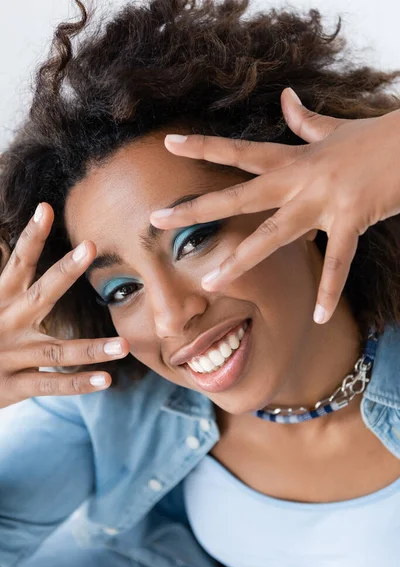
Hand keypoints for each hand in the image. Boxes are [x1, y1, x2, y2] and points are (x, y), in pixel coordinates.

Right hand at [0, 202, 128, 407]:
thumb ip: (9, 285)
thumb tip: (10, 249)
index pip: (17, 263)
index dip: (31, 236)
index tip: (46, 208)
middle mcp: (5, 323)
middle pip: (40, 294)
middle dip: (65, 270)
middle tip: (91, 246)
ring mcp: (10, 356)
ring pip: (56, 351)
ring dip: (92, 348)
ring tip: (124, 345)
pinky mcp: (12, 387)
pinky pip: (50, 385)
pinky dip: (78, 384)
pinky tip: (106, 379)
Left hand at [150, 87, 399, 323]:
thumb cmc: (372, 139)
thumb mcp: (333, 129)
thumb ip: (304, 120)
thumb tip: (284, 98)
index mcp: (292, 159)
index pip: (239, 152)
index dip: (204, 147)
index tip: (169, 143)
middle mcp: (299, 180)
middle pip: (239, 196)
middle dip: (197, 209)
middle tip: (156, 220)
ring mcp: (322, 202)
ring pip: (272, 236)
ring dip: (240, 260)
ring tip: (211, 283)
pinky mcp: (350, 221)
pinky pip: (336, 262)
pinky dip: (328, 290)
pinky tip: (317, 316)